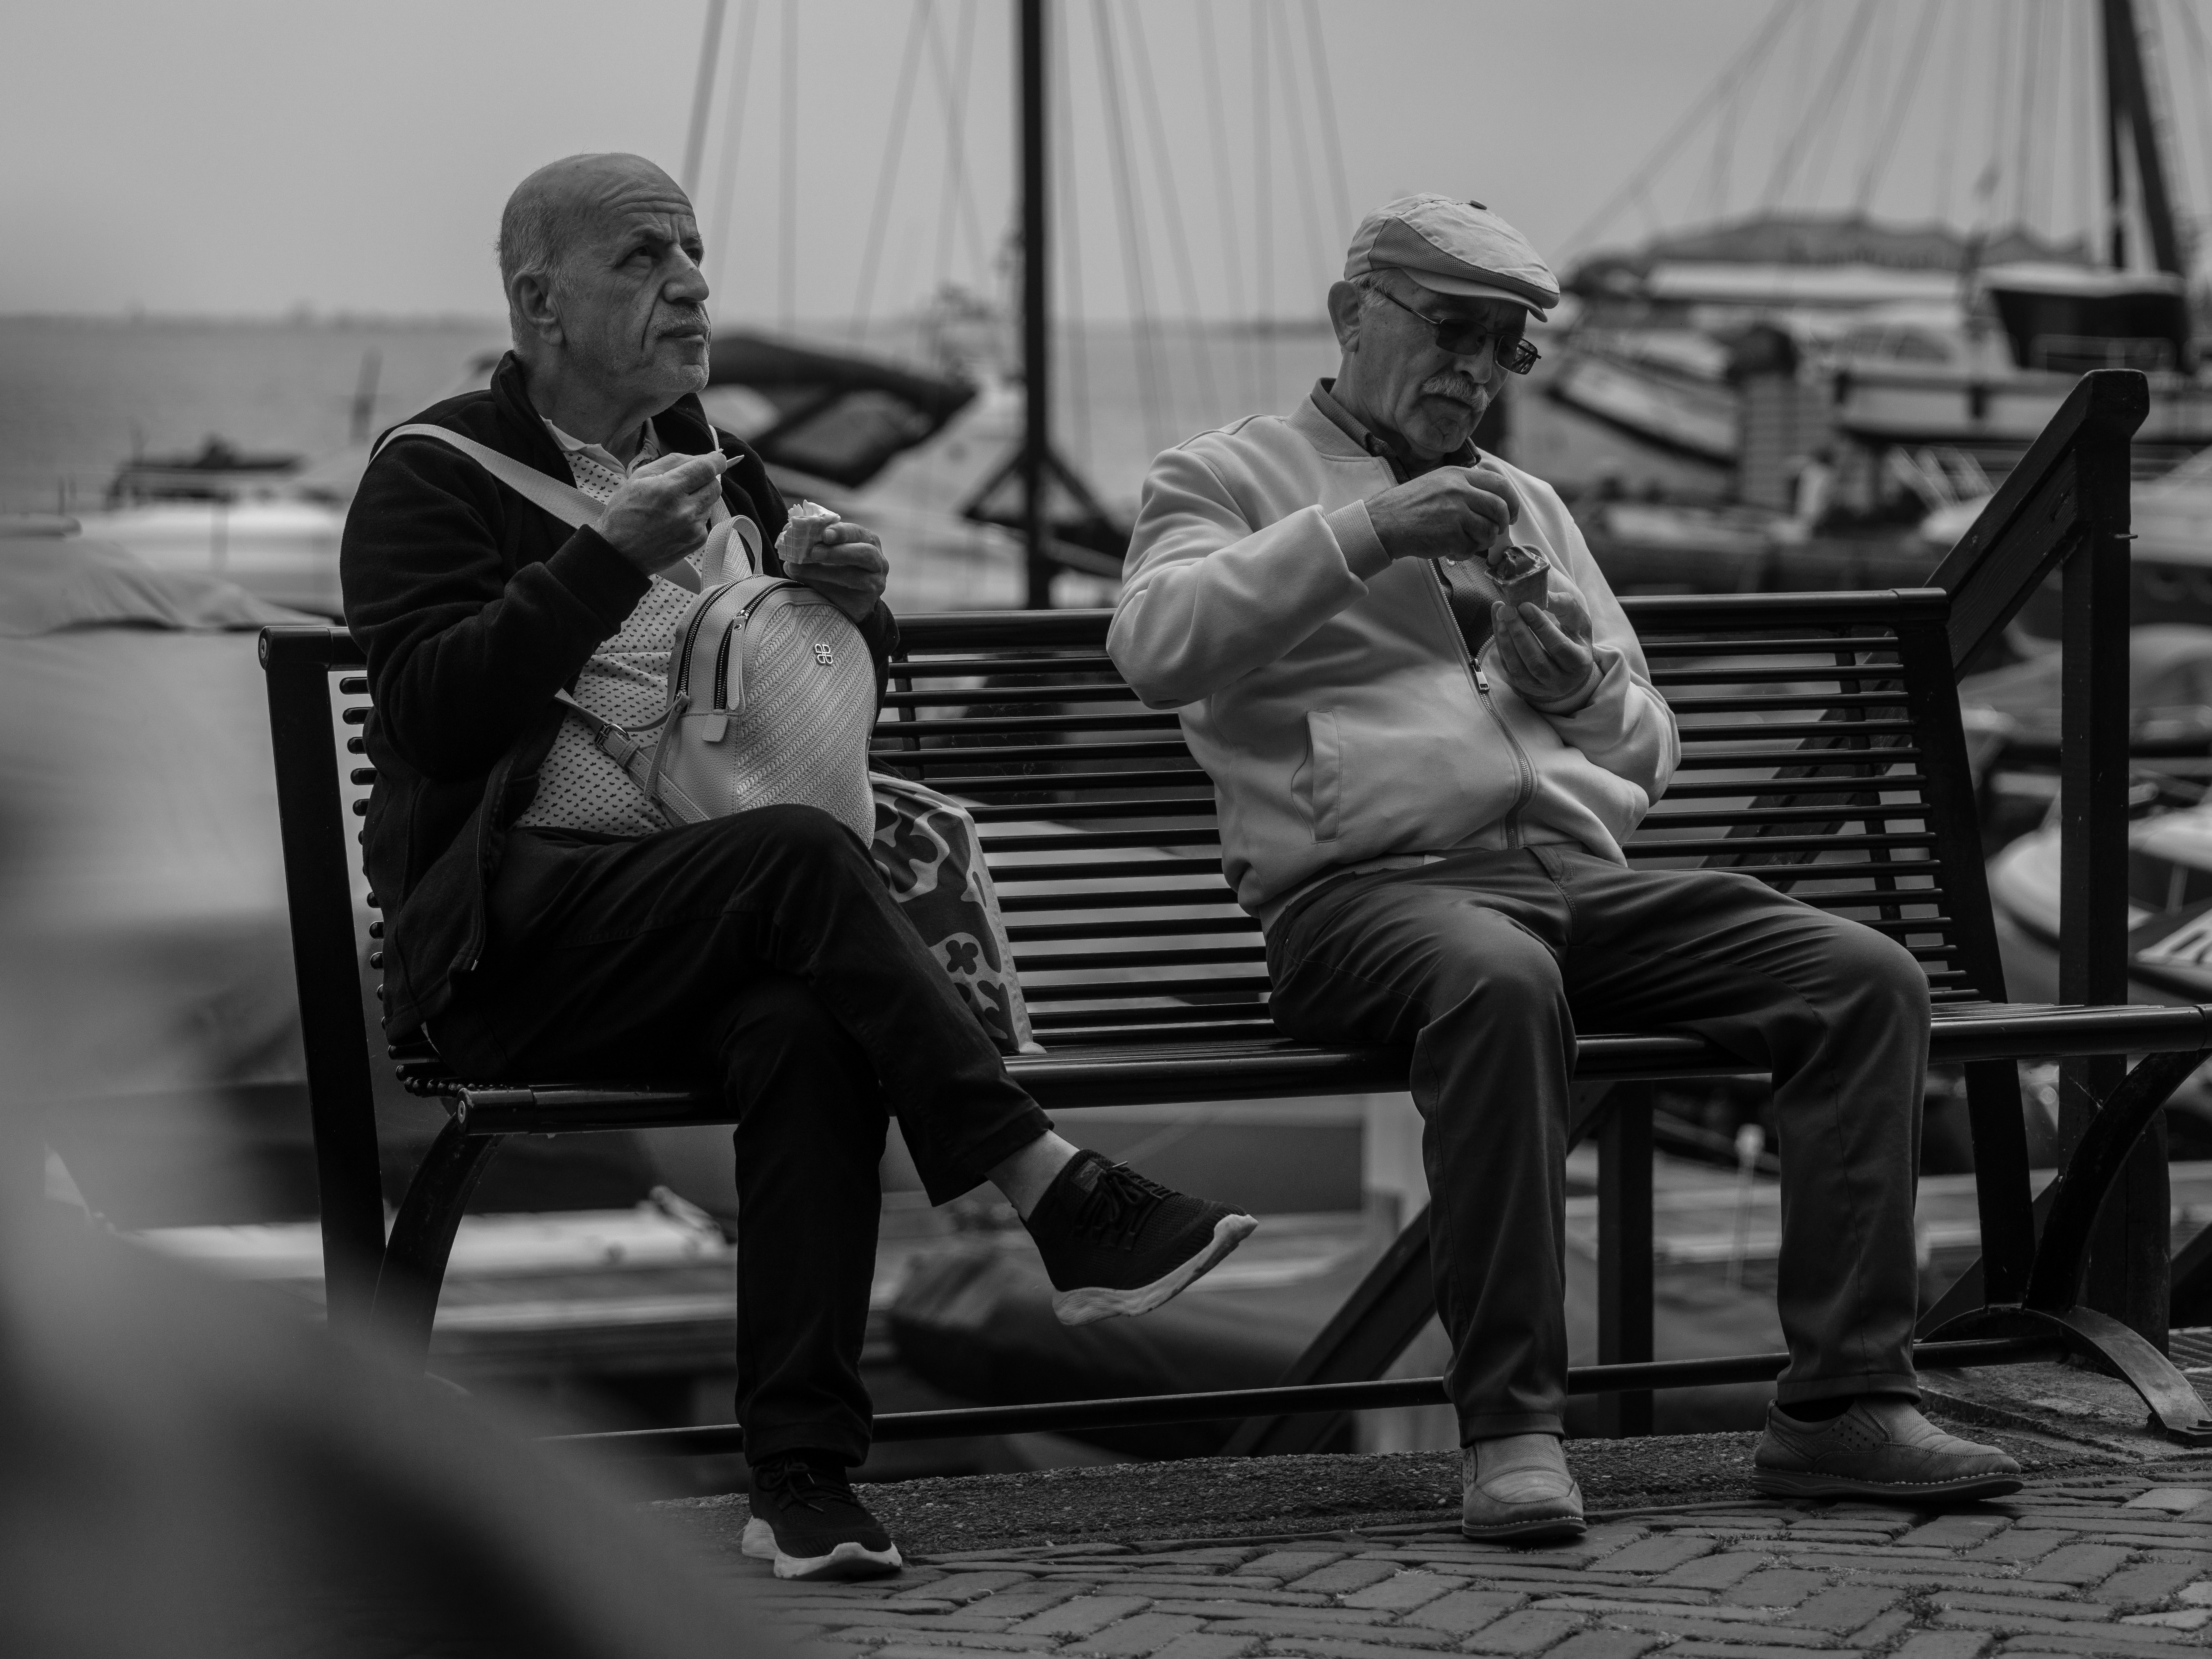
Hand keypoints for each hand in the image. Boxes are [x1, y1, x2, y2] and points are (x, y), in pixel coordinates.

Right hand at [595, 450, 729, 576]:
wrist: (620, 553)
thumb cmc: (624, 513)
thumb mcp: (640, 477)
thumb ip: (673, 462)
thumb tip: (701, 456)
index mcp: (668, 489)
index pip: (706, 468)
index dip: (715, 461)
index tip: (717, 459)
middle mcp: (685, 510)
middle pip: (715, 485)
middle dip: (707, 479)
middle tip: (690, 481)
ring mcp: (693, 528)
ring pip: (711, 502)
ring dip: (700, 497)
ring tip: (677, 503)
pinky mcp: (697, 541)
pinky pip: (705, 519)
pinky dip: (696, 515)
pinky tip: (677, 519)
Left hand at [788, 520, 887, 622]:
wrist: (847, 602)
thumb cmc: (834, 571)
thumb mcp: (824, 555)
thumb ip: (811, 546)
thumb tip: (787, 538)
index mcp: (867, 541)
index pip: (857, 532)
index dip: (841, 531)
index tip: (824, 533)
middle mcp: (877, 560)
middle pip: (865, 553)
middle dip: (837, 551)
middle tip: (813, 552)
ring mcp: (875, 581)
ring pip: (857, 576)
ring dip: (828, 572)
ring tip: (803, 568)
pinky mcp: (868, 600)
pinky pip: (849, 596)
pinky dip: (829, 589)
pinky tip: (813, 585)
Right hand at [1364, 464, 1524, 563]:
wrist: (1384, 522)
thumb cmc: (1409, 506)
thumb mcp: (1438, 482)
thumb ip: (1464, 486)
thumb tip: (1493, 499)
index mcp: (1458, 475)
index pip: (1499, 483)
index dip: (1511, 500)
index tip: (1511, 513)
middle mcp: (1460, 490)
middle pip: (1500, 507)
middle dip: (1503, 523)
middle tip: (1496, 531)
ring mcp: (1456, 512)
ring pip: (1489, 530)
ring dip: (1483, 541)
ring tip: (1466, 541)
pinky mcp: (1451, 533)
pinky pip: (1472, 548)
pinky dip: (1465, 552)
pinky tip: (1451, 548)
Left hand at [1492, 596, 1597, 709]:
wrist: (1569, 671)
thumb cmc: (1575, 641)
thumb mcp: (1579, 623)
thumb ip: (1565, 607)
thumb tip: (1543, 594)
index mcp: (1579, 663)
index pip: (1559, 647)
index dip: (1541, 627)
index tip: (1525, 605)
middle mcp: (1559, 680)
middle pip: (1536, 660)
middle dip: (1519, 633)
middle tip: (1508, 609)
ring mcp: (1539, 686)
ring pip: (1519, 667)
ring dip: (1506, 640)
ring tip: (1500, 614)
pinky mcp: (1522, 685)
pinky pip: (1508, 666)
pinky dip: (1501, 645)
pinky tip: (1498, 624)